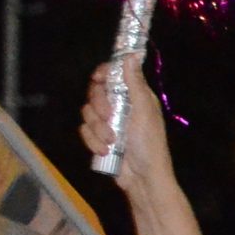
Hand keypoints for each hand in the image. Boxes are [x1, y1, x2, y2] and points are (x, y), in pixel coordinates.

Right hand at [78, 58, 173, 193]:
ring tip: (112, 142)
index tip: (99, 78)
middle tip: (109, 116)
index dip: (104, 74)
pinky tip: (105, 151)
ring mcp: (109, 122)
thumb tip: (132, 56)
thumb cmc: (150, 145)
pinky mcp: (99, 138)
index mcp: (135, 96)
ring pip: (88, 113)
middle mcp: (121, 106)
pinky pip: (85, 131)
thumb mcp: (144, 112)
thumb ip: (135, 84)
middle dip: (99, 105)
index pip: (113, 75)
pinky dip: (93, 141)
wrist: (143, 178)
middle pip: (96, 92)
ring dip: (98, 128)